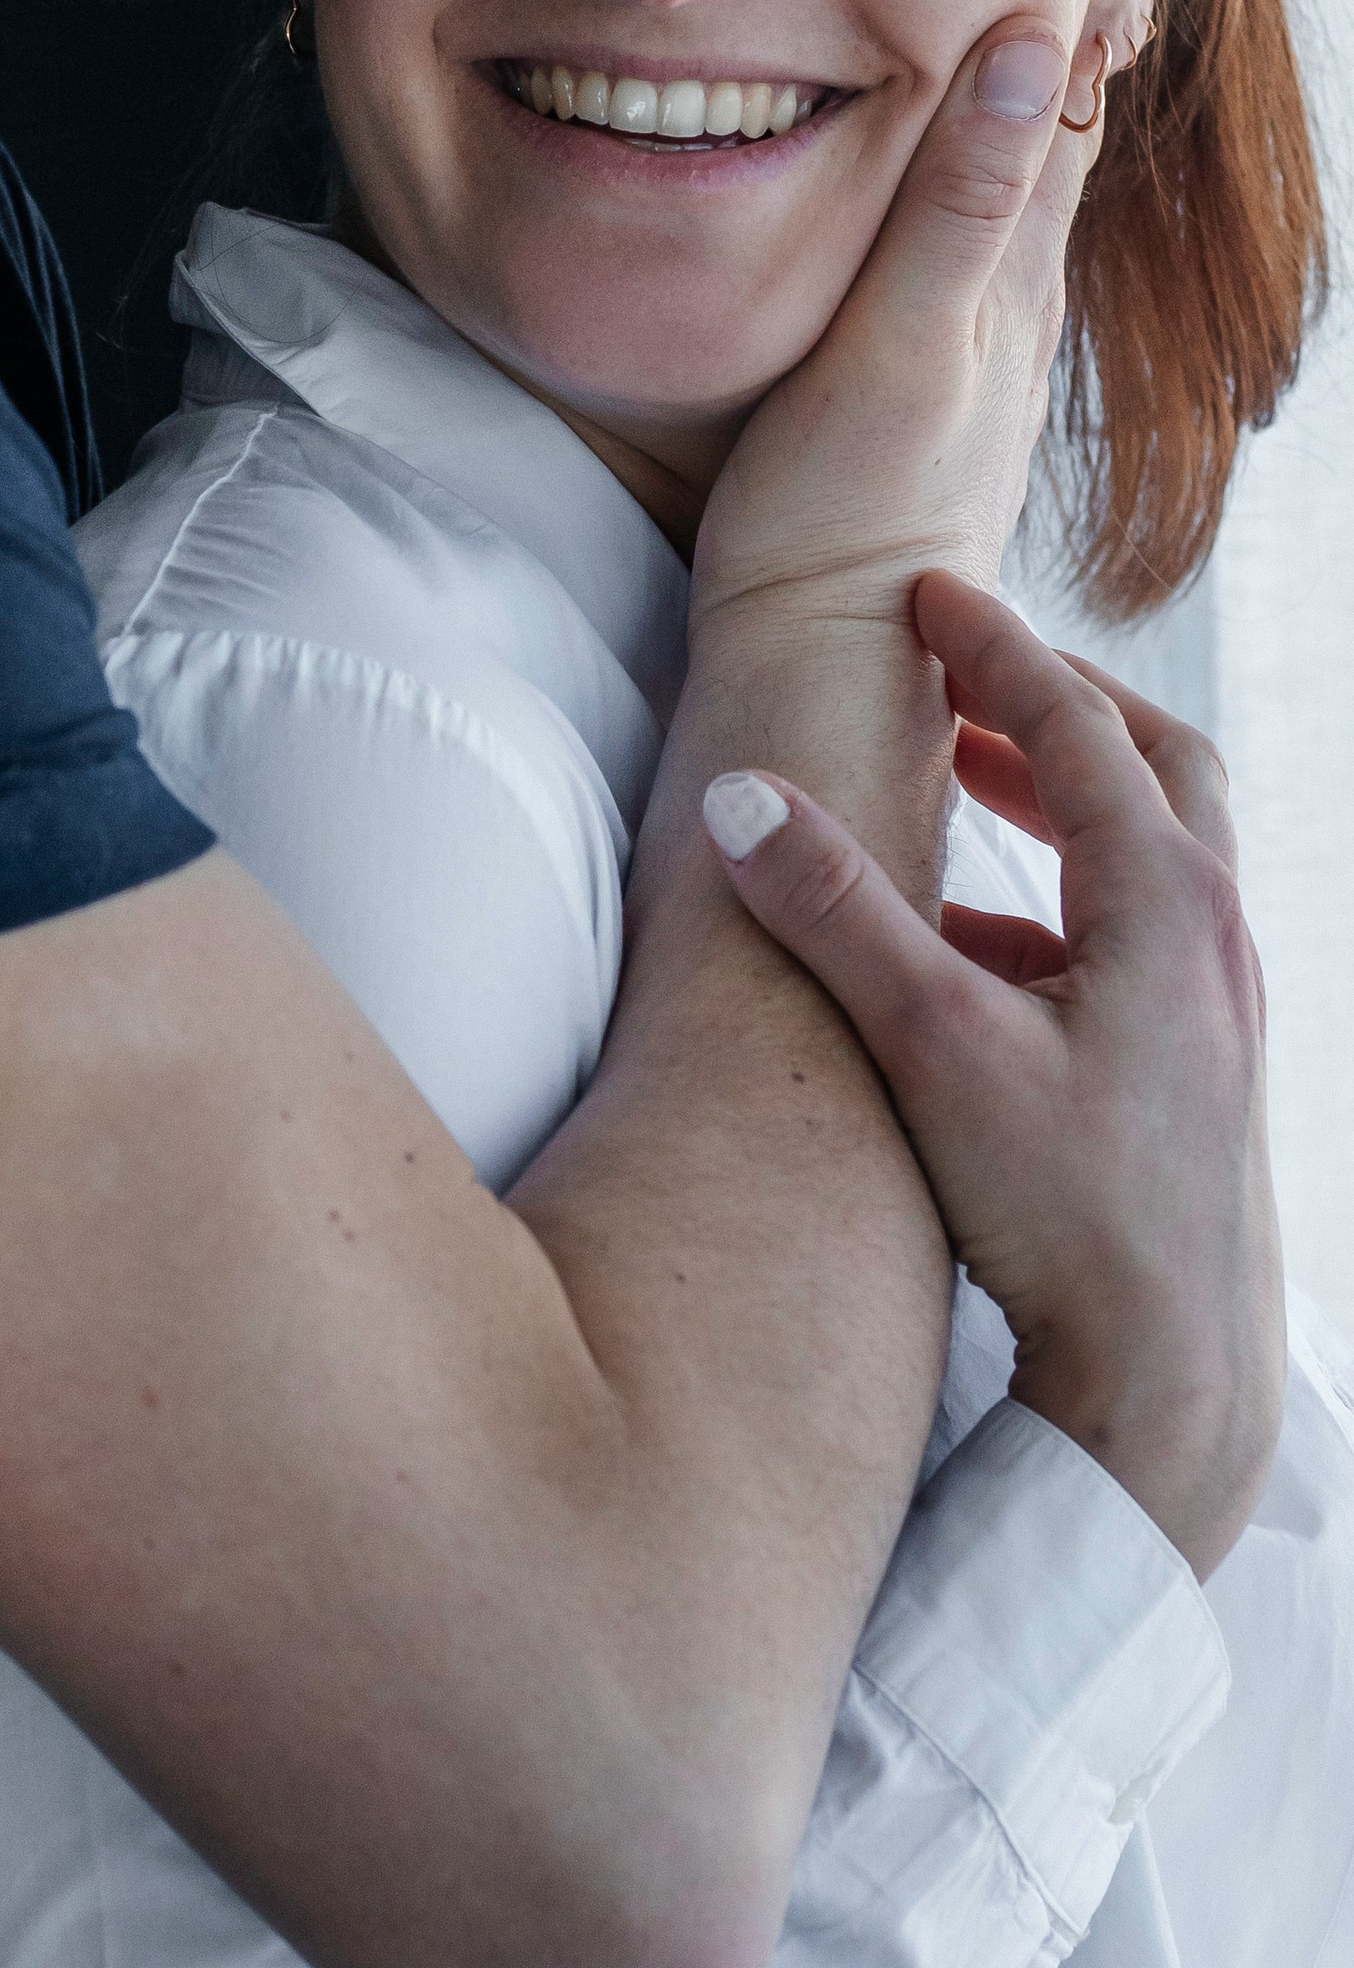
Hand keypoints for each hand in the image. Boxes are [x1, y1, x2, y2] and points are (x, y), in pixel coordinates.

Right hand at [691, 19, 1091, 652]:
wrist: (818, 657)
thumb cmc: (840, 516)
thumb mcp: (899, 347)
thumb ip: (959, 203)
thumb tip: (1034, 44)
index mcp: (1017, 269)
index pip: (1077, 83)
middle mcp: (1019, 297)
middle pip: (1071, 114)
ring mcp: (979, 344)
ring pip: (1031, 173)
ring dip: (1051, 73)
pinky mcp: (929, 384)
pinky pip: (979, 235)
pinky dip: (994, 159)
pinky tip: (964, 160)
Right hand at [700, 574, 1284, 1581]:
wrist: (1174, 1377)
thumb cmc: (1071, 1216)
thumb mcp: (934, 1048)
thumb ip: (837, 916)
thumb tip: (743, 799)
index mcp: (1167, 903)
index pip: (1077, 723)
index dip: (992, 648)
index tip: (924, 591)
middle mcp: (1216, 936)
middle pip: (1154, 762)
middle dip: (1054, 702)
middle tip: (960, 673)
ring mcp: (1223, 1003)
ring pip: (1161, 845)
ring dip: (1070, 793)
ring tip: (971, 783)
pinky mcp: (1203, 1064)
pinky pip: (1145, 932)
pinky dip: (1067, 897)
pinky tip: (976, 948)